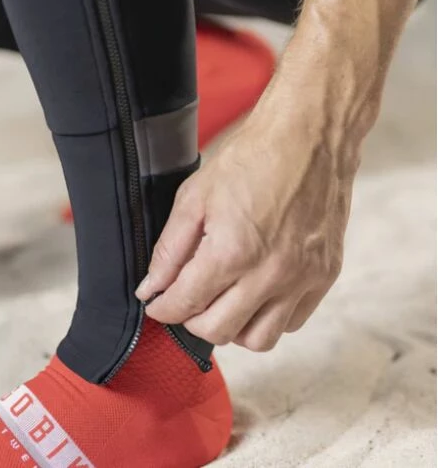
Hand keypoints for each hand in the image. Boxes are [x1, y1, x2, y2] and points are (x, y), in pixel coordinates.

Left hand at [136, 96, 357, 351]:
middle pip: (219, 331)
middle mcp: (271, 274)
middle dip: (190, 320)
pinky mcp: (325, 276)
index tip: (155, 304)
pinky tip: (253, 293)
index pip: (185, 304)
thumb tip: (151, 287)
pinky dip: (267, 318)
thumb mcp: (194, 197)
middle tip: (184, 299)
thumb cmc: (251, 158)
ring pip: (258, 339)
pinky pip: (292, 323)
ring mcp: (302, 278)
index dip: (161, 308)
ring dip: (231, 327)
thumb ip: (169, 249)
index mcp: (233, 251)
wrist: (309, 137)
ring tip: (219, 300)